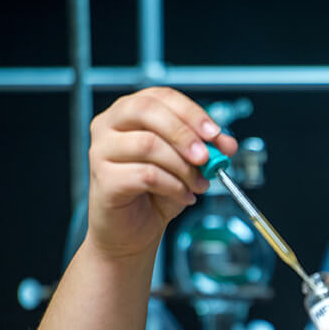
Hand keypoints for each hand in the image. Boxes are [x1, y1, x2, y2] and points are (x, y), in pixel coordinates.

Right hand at [85, 87, 237, 257]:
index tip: (214, 133)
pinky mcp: (104, 178)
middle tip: (207, 157)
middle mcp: (109, 125)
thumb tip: (227, 143)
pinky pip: (146, 174)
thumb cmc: (154, 194)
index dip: (191, 113)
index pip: (161, 97)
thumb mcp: (186, 165)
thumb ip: (206, 150)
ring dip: (183, 167)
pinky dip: (173, 186)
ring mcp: (101, 151)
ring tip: (198, 184)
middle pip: (148, 111)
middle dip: (184, 134)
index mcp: (129, 112)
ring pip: (148, 144)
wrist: (132, 233)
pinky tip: (184, 196)